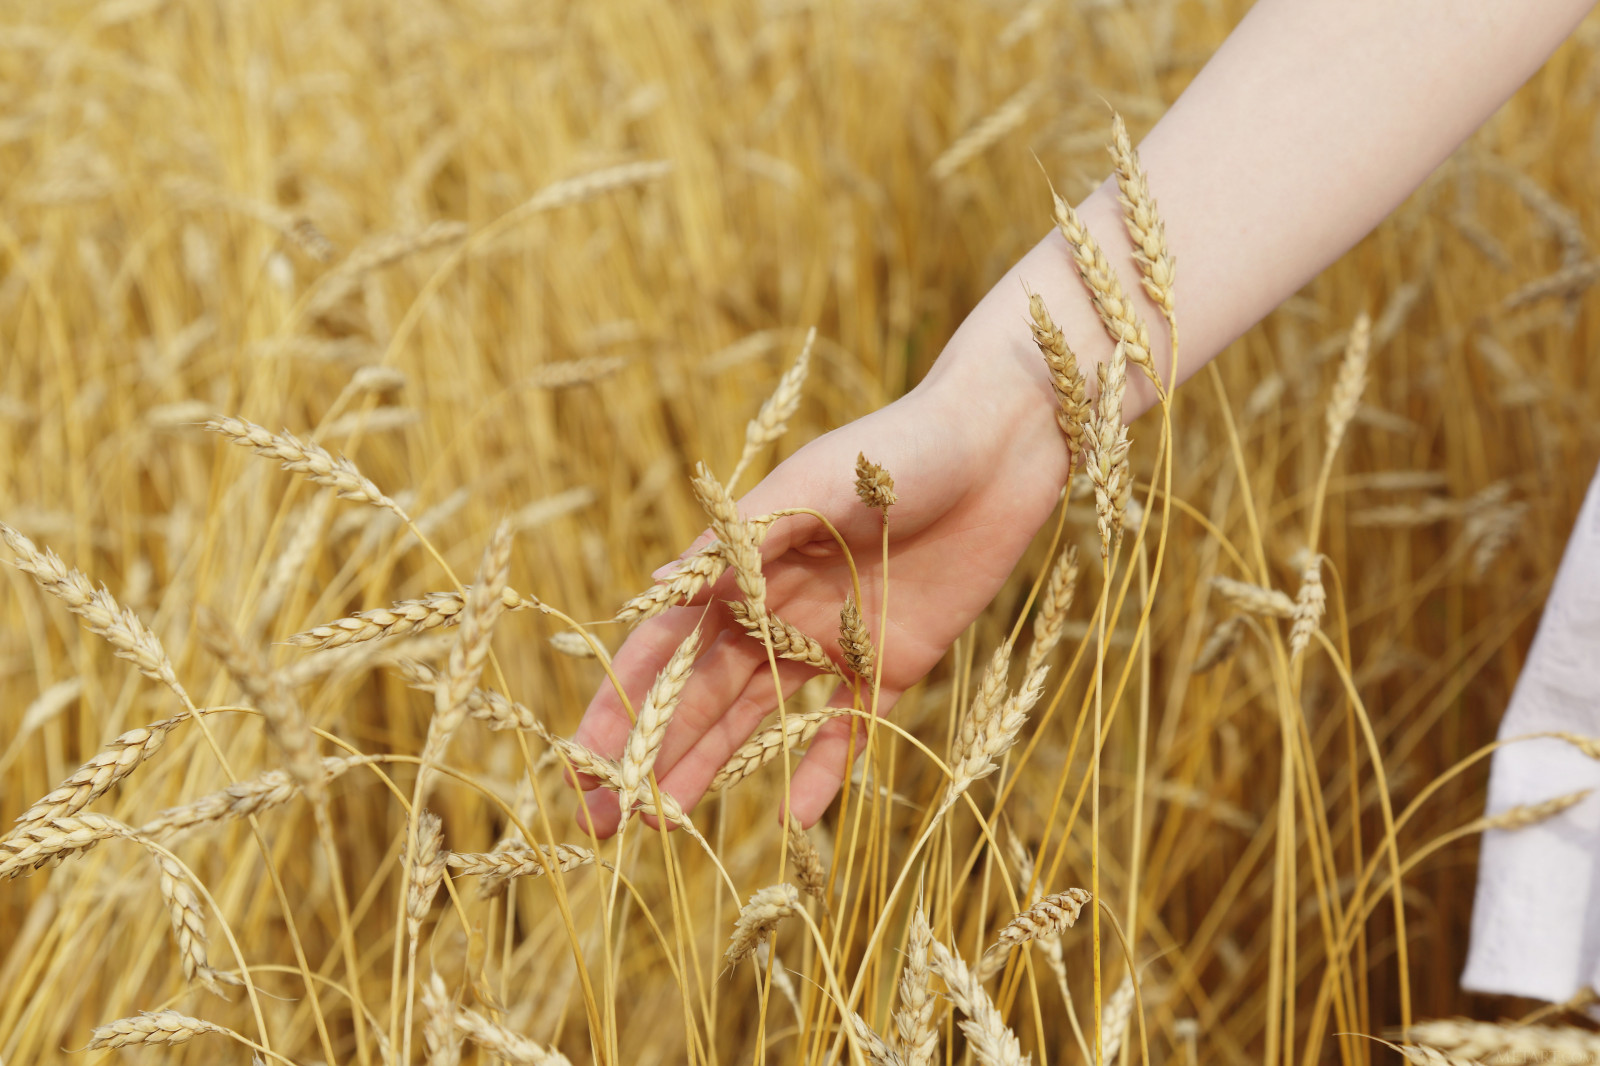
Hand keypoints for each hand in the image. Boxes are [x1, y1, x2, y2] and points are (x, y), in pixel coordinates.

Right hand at [570, 348, 1070, 836]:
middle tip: (608, 820)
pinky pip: (848, 728)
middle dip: (650, 755)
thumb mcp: (816, 485)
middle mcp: (776, 608)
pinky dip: (821, 770)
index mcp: (744, 565)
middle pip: (699, 694)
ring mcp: (832, 639)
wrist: (1001, 444)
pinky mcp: (892, 660)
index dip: (619, 704)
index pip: (665, 646)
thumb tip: (659, 587)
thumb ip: (745, 541)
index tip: (579, 762)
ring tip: (664, 827)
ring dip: (711, 769)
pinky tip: (794, 820)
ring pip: (757, 719)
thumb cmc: (899, 446)